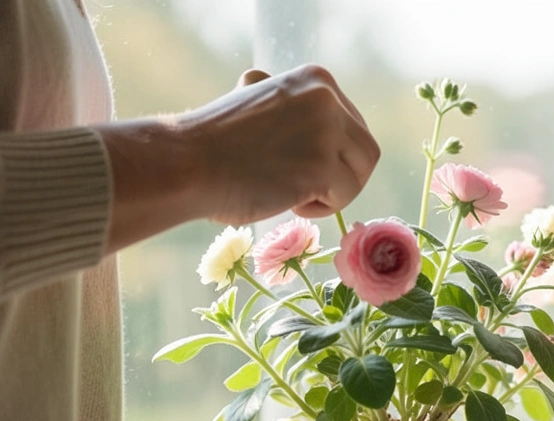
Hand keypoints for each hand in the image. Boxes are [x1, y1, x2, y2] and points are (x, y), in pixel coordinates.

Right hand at [178, 64, 380, 223]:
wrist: (187, 163)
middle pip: (366, 151)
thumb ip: (288, 101)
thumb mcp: (255, 98)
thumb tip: (306, 107)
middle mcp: (327, 98)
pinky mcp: (322, 166)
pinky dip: (321, 208)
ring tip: (295, 193)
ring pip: (360, 175)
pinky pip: (345, 197)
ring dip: (333, 192)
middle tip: (306, 186)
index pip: (354, 124)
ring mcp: (327, 131)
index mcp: (317, 80)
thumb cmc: (215, 140)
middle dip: (341, 175)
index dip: (335, 153)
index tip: (303, 162)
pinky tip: (290, 201)